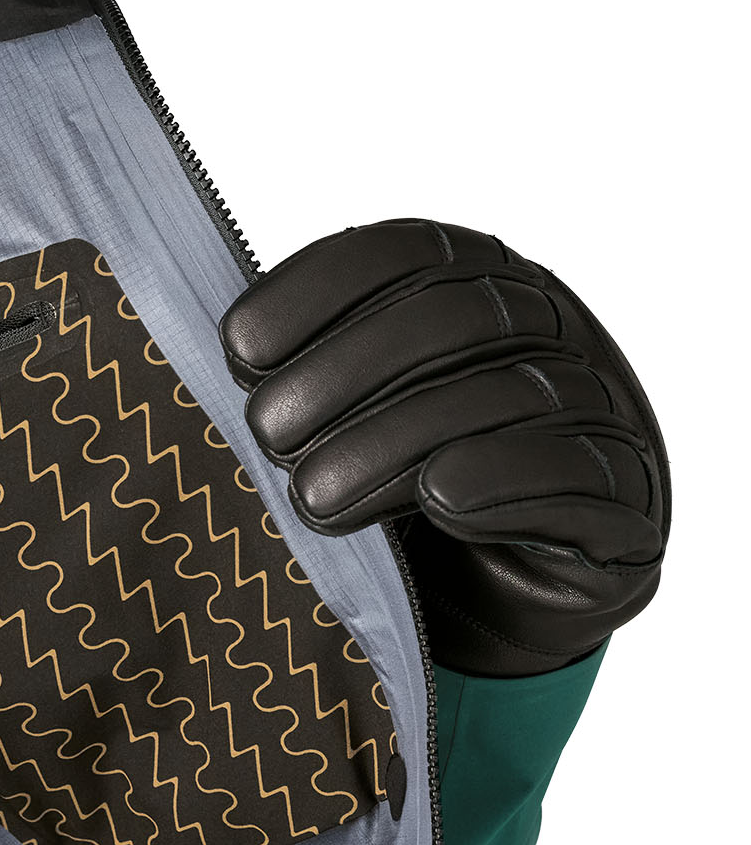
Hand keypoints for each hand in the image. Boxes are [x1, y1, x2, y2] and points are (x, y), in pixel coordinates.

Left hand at [218, 219, 668, 676]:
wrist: (495, 591)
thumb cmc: (399, 474)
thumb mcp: (346, 407)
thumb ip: (301, 364)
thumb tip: (215, 351)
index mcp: (471, 274)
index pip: (397, 252)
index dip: (312, 292)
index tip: (236, 350)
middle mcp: (543, 320)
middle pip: (448, 320)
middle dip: (342, 374)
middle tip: (265, 436)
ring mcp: (599, 399)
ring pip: (502, 398)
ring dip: (394, 445)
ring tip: (314, 498)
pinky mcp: (629, 496)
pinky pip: (575, 471)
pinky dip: (502, 480)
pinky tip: (439, 499)